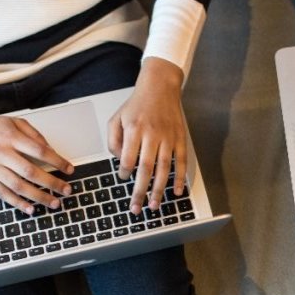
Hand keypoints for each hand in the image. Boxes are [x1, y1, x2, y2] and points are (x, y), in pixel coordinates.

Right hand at [0, 106, 73, 213]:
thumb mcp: (15, 122)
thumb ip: (34, 135)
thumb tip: (51, 151)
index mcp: (11, 137)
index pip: (40, 151)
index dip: (57, 161)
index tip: (69, 169)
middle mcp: (2, 153)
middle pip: (31, 172)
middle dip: (52, 183)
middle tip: (67, 190)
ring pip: (18, 186)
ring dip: (38, 197)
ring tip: (54, 203)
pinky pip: (2, 193)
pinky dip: (17, 203)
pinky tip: (31, 209)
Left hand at [107, 57, 186, 213]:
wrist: (160, 86)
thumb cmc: (137, 104)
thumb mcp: (116, 117)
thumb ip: (113, 140)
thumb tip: (120, 161)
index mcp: (134, 129)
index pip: (128, 158)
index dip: (124, 172)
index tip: (123, 178)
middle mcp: (152, 134)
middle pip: (146, 169)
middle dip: (140, 191)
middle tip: (136, 208)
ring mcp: (168, 138)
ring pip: (164, 169)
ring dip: (159, 189)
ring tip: (154, 205)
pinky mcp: (180, 138)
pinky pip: (181, 162)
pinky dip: (180, 178)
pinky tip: (176, 192)